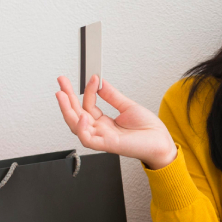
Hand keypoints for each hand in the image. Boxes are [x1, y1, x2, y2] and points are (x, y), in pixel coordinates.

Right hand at [55, 74, 176, 168]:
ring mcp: (102, 138)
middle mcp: (100, 130)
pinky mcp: (107, 145)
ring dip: (66, 110)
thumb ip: (112, 96)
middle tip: (61, 82)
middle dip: (66, 98)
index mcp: (105, 122)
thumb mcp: (128, 106)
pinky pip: (87, 139)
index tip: (91, 77)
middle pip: (76, 114)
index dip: (86, 91)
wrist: (161, 141)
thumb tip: (100, 83)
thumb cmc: (148, 129)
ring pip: (76, 126)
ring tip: (62, 95)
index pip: (87, 106)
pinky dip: (81, 128)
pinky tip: (80, 115)